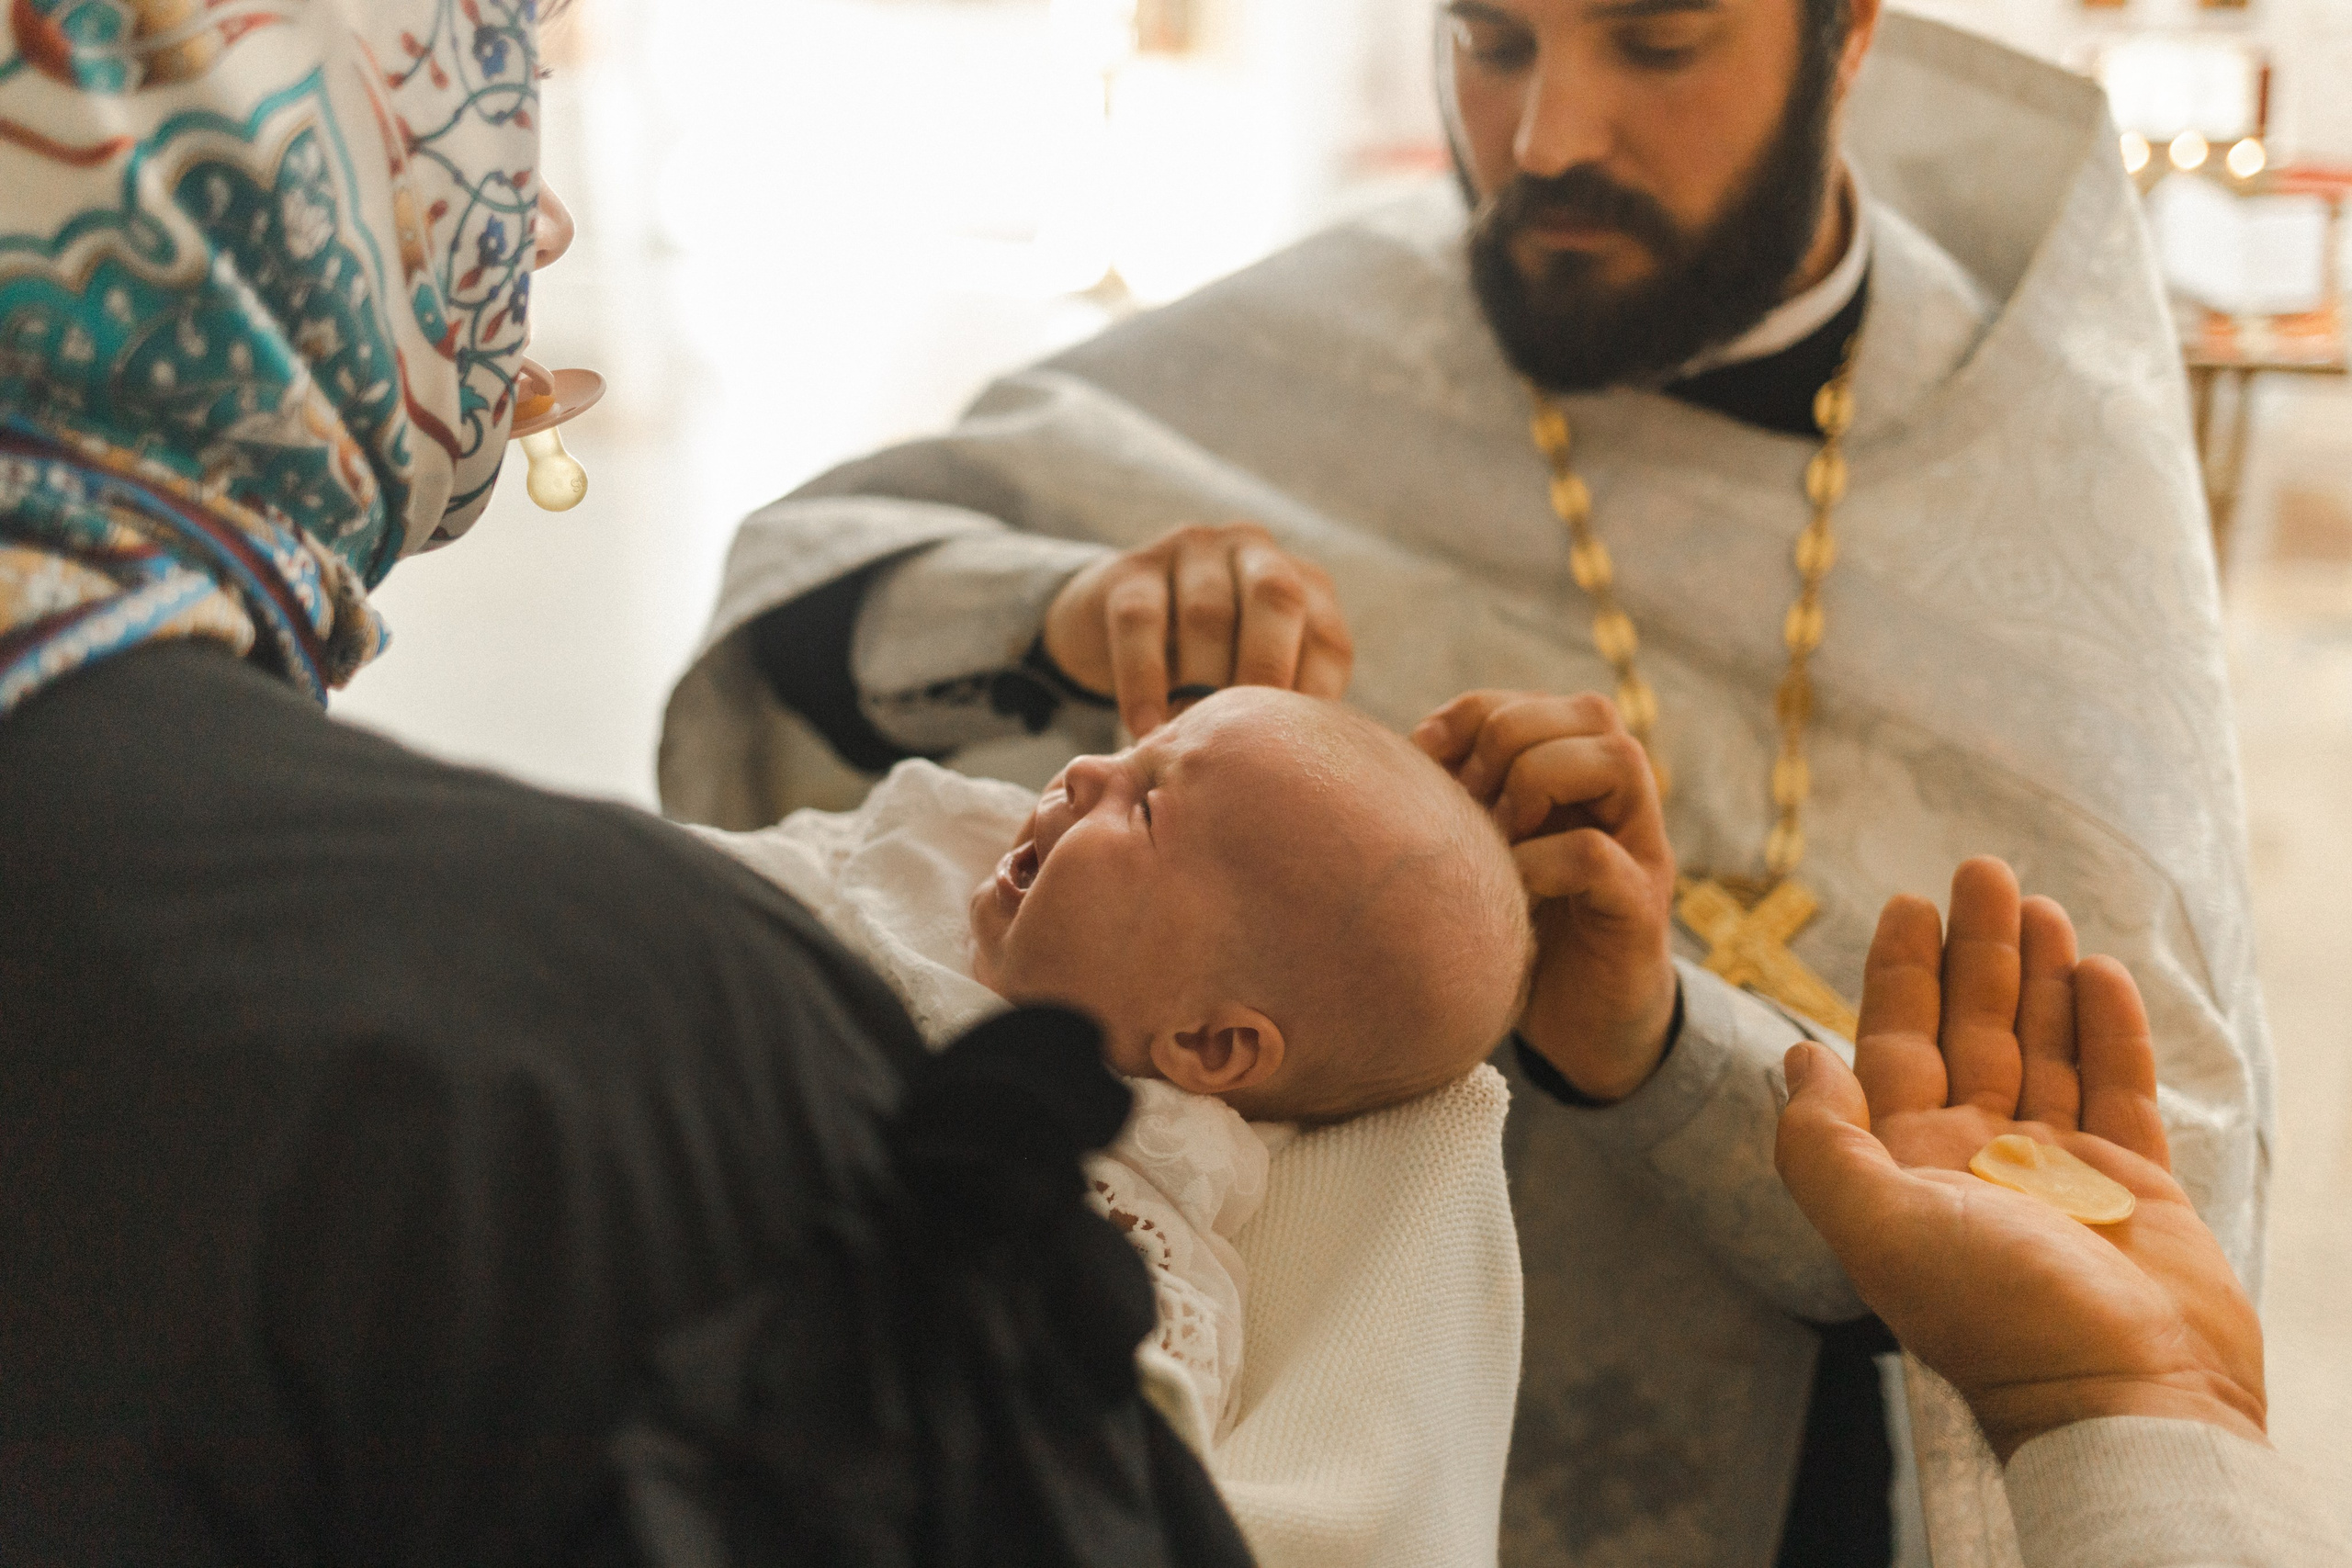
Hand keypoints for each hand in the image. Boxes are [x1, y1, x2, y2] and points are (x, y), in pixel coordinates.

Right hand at [1041, 523, 1352, 737]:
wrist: (1109, 622)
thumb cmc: (1205, 665)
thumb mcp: (1253, 673)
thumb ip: (1284, 705)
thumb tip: (1309, 774)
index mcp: (1299, 582)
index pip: (1325, 634)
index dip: (1316, 695)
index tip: (1295, 752)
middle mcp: (1251, 551)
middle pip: (1275, 596)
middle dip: (1267, 669)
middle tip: (1249, 737)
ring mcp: (1189, 551)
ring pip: (1207, 613)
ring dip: (1201, 685)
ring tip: (1193, 743)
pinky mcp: (1128, 571)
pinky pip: (1139, 623)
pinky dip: (1145, 683)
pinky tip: (1147, 730)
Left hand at [1412, 690, 1676, 1101]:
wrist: (1582, 1028)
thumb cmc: (1519, 929)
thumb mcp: (1481, 853)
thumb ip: (1456, 803)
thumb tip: (1392, 759)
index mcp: (1577, 773)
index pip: (1529, 703)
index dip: (1469, 717)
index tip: (1420, 764)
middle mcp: (1620, 800)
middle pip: (1588, 710)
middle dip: (1507, 743)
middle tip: (1468, 804)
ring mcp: (1640, 848)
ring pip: (1616, 759)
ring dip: (1537, 784)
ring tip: (1498, 835)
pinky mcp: (1639, 907)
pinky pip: (1594, 855)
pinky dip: (1539, 862)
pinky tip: (1509, 891)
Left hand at [1774, 857, 2265, 1460]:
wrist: (2119, 1395)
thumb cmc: (1993, 1315)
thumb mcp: (1875, 1226)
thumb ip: (1822, 1143)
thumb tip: (1792, 1059)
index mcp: (1910, 1166)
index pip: (1896, 1043)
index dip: (1900, 971)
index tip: (1907, 900)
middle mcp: (1980, 1161)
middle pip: (1974, 1029)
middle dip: (1976, 951)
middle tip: (1981, 868)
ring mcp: (2059, 1170)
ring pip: (2045, 1047)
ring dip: (2041, 975)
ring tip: (2040, 902)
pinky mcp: (2134, 1184)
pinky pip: (2117, 1088)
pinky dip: (2108, 1029)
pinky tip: (2099, 972)